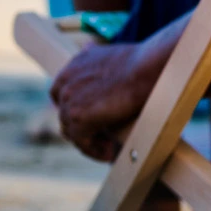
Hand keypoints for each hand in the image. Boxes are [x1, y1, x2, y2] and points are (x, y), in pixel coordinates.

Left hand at [50, 41, 159, 161]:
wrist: (147, 68)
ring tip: (109, 147)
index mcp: (74, 65)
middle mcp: (66, 81)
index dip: (76, 109)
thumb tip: (98, 62)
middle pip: (65, 114)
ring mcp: (69, 99)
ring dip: (89, 141)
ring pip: (71, 130)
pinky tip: (110, 153)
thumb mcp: (112, 57)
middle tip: (104, 137)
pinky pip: (81, 142)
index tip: (95, 119)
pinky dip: (94, 150)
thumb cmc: (142, 64)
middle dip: (82, 127)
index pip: (62, 94)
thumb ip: (99, 66)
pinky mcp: (79, 116)